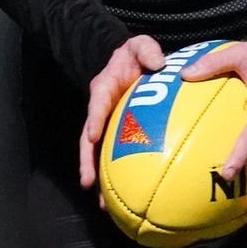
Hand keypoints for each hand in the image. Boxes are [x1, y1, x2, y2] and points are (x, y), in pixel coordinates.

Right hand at [79, 34, 165, 191]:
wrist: (128, 60)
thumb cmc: (134, 54)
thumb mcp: (140, 45)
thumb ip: (147, 50)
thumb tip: (159, 64)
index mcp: (104, 87)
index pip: (97, 102)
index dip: (94, 118)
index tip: (92, 135)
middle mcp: (100, 108)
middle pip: (88, 137)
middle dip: (87, 159)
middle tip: (88, 182)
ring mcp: (106, 122)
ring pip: (96, 152)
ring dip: (97, 175)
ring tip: (102, 202)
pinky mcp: (115, 132)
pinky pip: (111, 153)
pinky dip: (113, 175)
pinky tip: (120, 197)